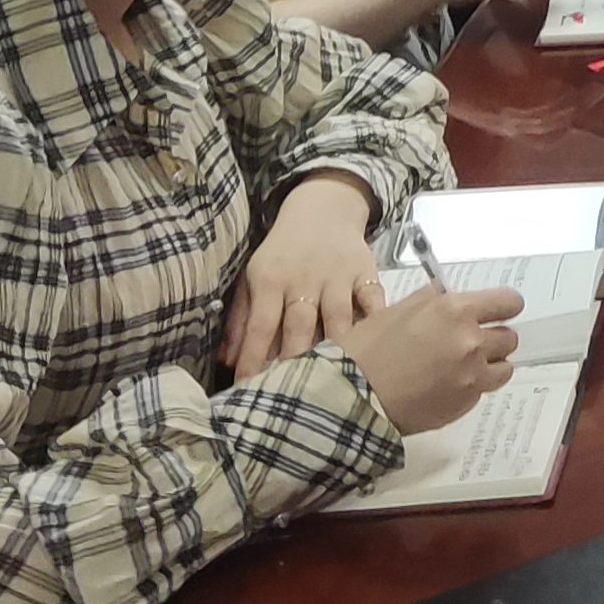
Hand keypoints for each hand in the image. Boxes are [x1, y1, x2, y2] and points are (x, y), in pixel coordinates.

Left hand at [226, 175, 383, 380]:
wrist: (322, 209)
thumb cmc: (283, 252)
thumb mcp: (254, 277)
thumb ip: (242, 319)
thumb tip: (227, 360)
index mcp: (271, 280)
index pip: (261, 326)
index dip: (254, 359)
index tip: (248, 389)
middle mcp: (304, 278)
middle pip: (299, 326)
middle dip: (294, 361)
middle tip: (292, 394)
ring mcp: (338, 276)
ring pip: (337, 317)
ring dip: (334, 348)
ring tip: (332, 378)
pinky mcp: (366, 272)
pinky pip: (374, 299)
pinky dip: (375, 322)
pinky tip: (374, 346)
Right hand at [338, 280, 526, 435]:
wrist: (351, 395)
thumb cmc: (366, 351)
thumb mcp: (398, 310)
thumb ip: (433, 301)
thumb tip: (448, 295)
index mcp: (455, 311)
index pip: (508, 302)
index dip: (504, 307)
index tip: (501, 311)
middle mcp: (470, 341)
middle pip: (508, 336)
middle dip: (493, 338)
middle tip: (472, 342)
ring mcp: (471, 374)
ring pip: (504, 366)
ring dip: (490, 364)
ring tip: (463, 367)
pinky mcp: (466, 402)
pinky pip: (483, 389)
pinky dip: (472, 386)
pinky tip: (447, 385)